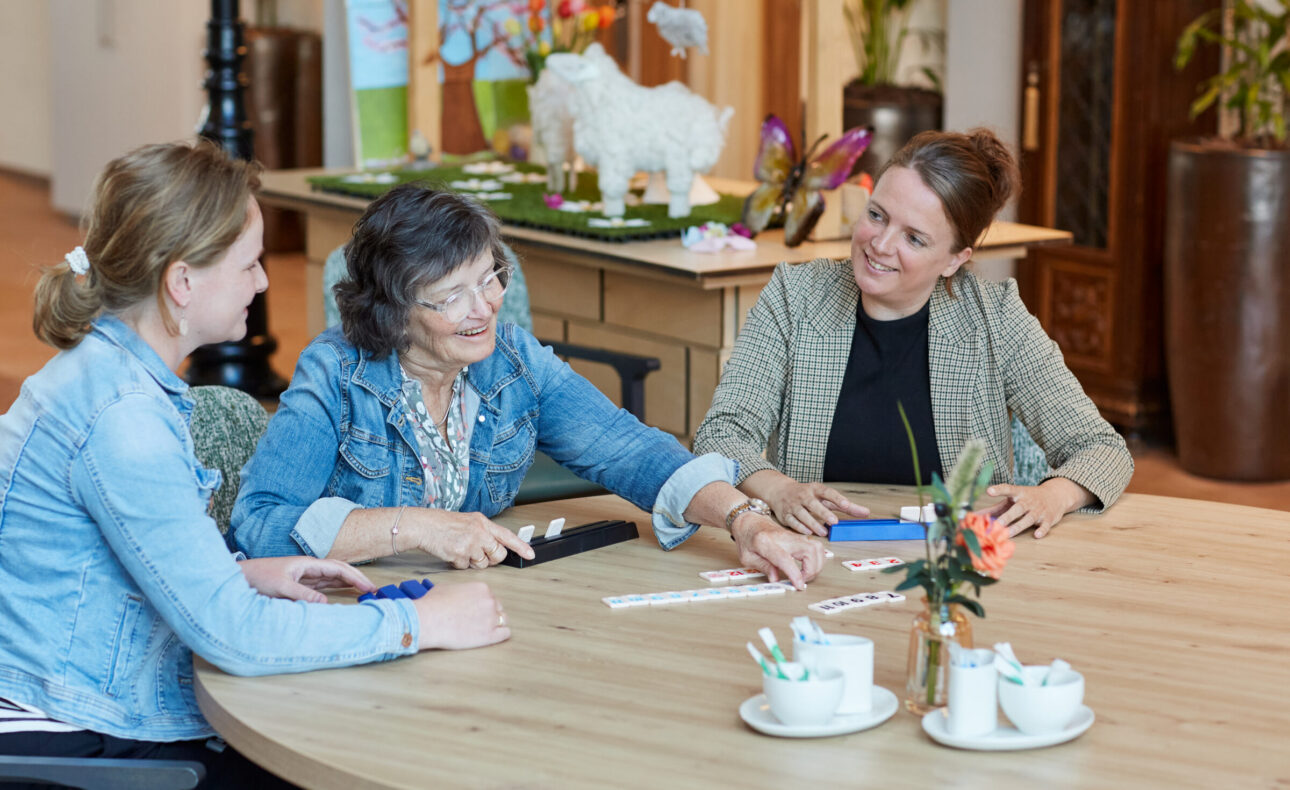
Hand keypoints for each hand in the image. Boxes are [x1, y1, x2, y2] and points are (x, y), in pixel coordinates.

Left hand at [238, 556, 375, 602]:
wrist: (239, 578)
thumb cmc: (258, 578)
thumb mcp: (281, 588)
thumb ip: (303, 595)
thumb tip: (326, 603)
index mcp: (307, 564)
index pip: (338, 569)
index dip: (356, 577)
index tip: (369, 587)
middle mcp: (308, 568)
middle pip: (339, 571)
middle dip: (357, 579)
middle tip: (374, 590)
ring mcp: (305, 576)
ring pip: (333, 578)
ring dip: (349, 583)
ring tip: (365, 592)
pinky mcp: (299, 584)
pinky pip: (324, 585)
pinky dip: (337, 588)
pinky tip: (345, 593)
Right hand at [411, 509, 535, 568]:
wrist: (423, 525)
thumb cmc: (443, 524)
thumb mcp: (468, 522)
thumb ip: (483, 533)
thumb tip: (494, 548)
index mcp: (483, 522)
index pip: (507, 535)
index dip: (521, 546)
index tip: (530, 554)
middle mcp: (479, 532)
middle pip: (498, 554)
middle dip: (491, 559)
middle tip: (478, 553)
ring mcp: (470, 543)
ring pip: (483, 564)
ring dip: (473, 562)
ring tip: (461, 550)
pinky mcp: (460, 554)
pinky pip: (467, 567)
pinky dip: (460, 564)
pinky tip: (452, 553)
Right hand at [413, 582, 510, 648]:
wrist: (429, 620)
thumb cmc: (433, 604)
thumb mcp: (447, 587)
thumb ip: (460, 590)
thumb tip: (458, 594)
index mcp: (481, 588)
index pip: (489, 596)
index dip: (481, 604)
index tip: (474, 610)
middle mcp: (490, 601)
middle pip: (497, 607)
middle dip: (488, 613)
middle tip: (476, 620)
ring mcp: (491, 618)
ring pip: (503, 620)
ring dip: (495, 624)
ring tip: (482, 629)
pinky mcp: (490, 635)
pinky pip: (505, 634)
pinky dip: (499, 635)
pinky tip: (491, 636)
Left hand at [729, 513, 826, 589]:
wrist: (749, 521)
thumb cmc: (747, 538)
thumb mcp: (747, 557)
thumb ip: (763, 567)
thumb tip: (776, 579)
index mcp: (766, 542)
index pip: (785, 558)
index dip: (794, 574)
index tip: (799, 585)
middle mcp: (784, 537)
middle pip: (809, 551)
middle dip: (812, 570)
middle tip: (802, 580)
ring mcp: (793, 536)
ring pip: (817, 548)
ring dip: (817, 564)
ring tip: (806, 575)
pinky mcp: (799, 538)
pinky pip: (815, 548)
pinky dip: (817, 559)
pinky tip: (808, 567)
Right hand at [762, 479, 868, 535]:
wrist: (780, 491)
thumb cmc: (808, 495)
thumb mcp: (825, 497)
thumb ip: (845, 505)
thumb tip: (866, 513)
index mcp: (815, 489)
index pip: (827, 492)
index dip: (837, 498)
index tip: (846, 504)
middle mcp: (804, 496)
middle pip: (813, 504)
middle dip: (823, 512)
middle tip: (834, 521)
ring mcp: (793, 505)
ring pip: (802, 514)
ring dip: (813, 523)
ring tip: (823, 532)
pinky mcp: (786, 515)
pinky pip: (793, 522)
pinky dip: (800, 527)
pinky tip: (808, 532)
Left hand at [979, 478, 1092, 538]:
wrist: (1055, 496)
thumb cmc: (1026, 499)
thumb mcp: (1011, 500)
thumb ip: (993, 509)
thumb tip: (974, 517)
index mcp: (1018, 493)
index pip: (1007, 489)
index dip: (998, 490)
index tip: (989, 491)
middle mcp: (1028, 501)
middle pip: (1018, 508)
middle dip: (1007, 516)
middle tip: (997, 524)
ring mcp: (1038, 510)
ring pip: (1028, 518)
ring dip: (1018, 526)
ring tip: (1009, 533)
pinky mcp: (1048, 519)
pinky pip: (1044, 525)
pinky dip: (1041, 530)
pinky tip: (1036, 535)